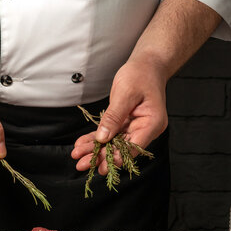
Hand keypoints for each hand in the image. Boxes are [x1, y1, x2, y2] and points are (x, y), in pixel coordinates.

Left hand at [71, 60, 167, 174]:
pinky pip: (110, 134)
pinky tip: (82, 144)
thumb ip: (114, 116)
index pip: (133, 147)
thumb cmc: (140, 74)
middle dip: (101, 157)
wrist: (147, 64)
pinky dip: (96, 139)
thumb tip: (103, 137)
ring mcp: (136, 127)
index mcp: (152, 123)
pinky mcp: (126, 123)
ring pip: (113, 143)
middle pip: (122, 148)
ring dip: (95, 150)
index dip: (116, 157)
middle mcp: (145, 129)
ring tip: (77, 156)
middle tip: (82, 164)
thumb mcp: (125, 93)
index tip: (100, 166)